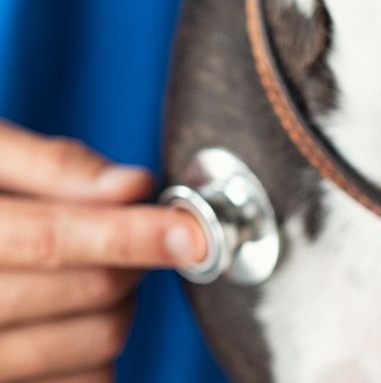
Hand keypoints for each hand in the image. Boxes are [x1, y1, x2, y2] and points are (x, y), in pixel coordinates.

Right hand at [0, 121, 205, 381]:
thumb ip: (51, 165)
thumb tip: (131, 185)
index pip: (51, 239)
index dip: (129, 234)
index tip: (189, 232)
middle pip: (87, 292)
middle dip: (133, 259)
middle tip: (135, 234)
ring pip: (92, 345)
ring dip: (123, 305)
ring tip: (101, 272)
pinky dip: (98, 354)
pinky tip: (78, 318)